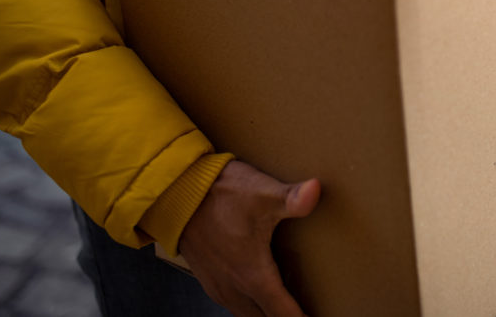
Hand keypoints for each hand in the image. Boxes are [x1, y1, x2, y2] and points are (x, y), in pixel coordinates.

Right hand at [178, 160, 320, 315]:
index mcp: (253, 276)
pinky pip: (234, 304)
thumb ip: (291, 197)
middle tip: (305, 312)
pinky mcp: (208, 278)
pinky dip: (251, 307)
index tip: (320, 316)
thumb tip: (315, 190)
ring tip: (283, 308)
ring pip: (248, 314)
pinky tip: (258, 295)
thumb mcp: (262, 193)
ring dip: (267, 314)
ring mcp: (219, 286)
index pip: (284, 313)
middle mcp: (235, 288)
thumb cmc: (220, 195)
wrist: (175, 193)